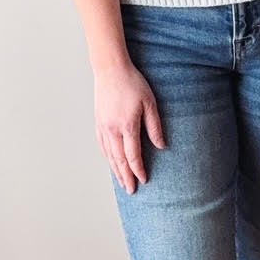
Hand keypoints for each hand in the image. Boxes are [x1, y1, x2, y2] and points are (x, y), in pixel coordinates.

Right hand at [94, 61, 165, 193]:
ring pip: (109, 155)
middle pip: (119, 160)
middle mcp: (112, 130)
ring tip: (122, 182)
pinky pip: (102, 146)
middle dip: (126, 177)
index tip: (144, 180)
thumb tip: (161, 145)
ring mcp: (103, 127)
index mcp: (127, 126)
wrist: (110, 69)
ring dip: (116, 170)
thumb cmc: (132, 83)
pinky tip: (111, 163)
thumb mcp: (149, 103)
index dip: (138, 169)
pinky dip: (107, 158)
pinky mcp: (98, 122)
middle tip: (131, 190)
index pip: (133, 155)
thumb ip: (155, 126)